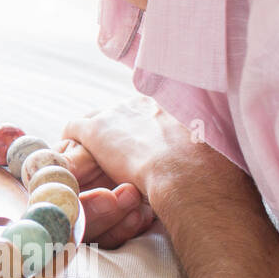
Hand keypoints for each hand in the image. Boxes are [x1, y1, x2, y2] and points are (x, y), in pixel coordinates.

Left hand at [58, 95, 221, 205]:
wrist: (190, 175)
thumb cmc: (208, 173)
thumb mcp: (209, 152)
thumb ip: (199, 150)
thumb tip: (204, 163)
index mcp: (169, 105)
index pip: (143, 114)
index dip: (138, 132)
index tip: (138, 147)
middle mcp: (142, 102)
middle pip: (119, 115)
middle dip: (115, 133)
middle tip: (113, 155)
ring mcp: (117, 113)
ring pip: (94, 119)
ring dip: (91, 139)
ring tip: (88, 157)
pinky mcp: (96, 129)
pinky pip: (73, 129)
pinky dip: (70, 143)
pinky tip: (70, 156)